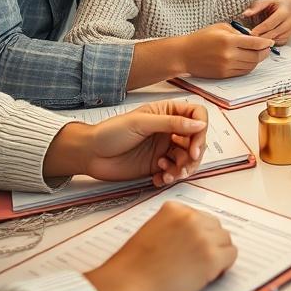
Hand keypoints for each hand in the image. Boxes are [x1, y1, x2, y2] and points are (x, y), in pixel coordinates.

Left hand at [43, 101, 208, 185]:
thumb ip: (171, 123)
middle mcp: (168, 129)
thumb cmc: (110, 132)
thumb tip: (198, 124)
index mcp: (166, 113)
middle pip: (196, 140)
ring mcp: (164, 147)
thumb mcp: (141, 123)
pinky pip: (174, 171)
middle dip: (193, 154)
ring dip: (183, 168)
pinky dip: (171, 176)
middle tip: (185, 165)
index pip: (196, 116)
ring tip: (170, 174)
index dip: (200, 131)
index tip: (194, 146)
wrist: (90, 154)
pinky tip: (159, 178)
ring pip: (187, 158)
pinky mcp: (158, 164)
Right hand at [85, 201, 236, 290]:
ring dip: (218, 254)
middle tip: (195, 262)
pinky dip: (223, 266)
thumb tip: (194, 237)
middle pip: (216, 227)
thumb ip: (173, 227)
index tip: (188, 249)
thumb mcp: (151, 231)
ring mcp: (203, 237)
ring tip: (198, 269)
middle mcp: (191, 218)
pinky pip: (231, 256)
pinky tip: (207, 276)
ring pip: (226, 240)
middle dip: (209, 243)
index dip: (197, 235)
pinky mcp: (211, 258)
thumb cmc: (133, 265)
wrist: (127, 285)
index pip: (201, 217)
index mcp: (175, 209)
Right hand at [182, 23, 272, 77]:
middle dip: (265, 52)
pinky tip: (249, 61)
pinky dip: (249, 66)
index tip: (270, 42)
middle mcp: (229, 55)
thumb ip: (238, 32)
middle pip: (256, 56)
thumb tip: (253, 38)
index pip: (255, 43)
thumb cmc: (201, 38)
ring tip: (258, 54)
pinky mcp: (224, 75)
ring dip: (257, 60)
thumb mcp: (220, 27)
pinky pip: (243, 72)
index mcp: (229, 40)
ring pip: (251, 65)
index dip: (266, 43)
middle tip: (267, 48)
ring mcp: (227, 67)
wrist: (184, 55)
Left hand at [243, 0, 290, 43]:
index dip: (259, 29)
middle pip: (271, 34)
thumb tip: (245, 13)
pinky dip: (268, 44)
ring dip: (263, 42)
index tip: (250, 32)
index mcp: (283, 13)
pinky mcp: (288, 39)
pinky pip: (276, 44)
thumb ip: (256, 7)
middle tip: (249, 39)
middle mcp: (289, 24)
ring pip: (274, 41)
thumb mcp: (268, 1)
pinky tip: (261, 42)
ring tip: (253, 41)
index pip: (269, 24)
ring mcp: (289, 33)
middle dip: (260, 38)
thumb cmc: (278, 5)